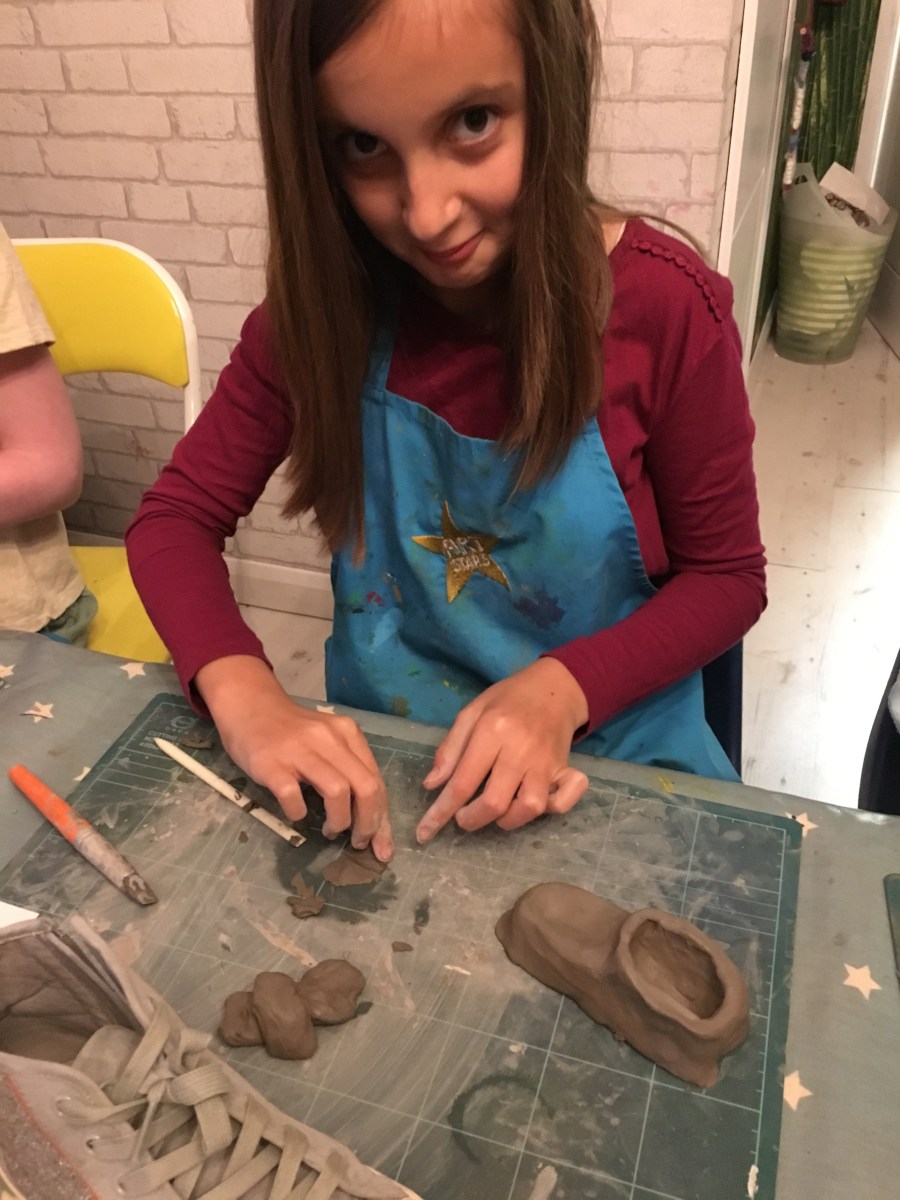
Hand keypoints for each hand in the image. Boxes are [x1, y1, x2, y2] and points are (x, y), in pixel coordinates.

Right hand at [196, 656, 392, 860]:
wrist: (249, 705)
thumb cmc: (290, 731)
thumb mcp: (326, 741)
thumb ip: (347, 769)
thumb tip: (369, 816)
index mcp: (347, 734)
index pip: (376, 780)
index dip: (382, 818)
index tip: (381, 845)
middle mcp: (329, 738)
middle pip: (366, 786)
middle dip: (368, 824)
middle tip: (359, 842)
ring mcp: (299, 750)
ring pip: (338, 791)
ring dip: (339, 821)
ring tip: (330, 830)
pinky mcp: (271, 763)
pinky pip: (293, 797)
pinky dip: (298, 813)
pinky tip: (296, 814)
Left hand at [416, 658, 589, 841]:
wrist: (554, 687)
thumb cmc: (508, 699)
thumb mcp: (471, 712)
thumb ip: (449, 749)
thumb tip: (431, 785)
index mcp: (492, 730)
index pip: (463, 782)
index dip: (441, 812)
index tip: (425, 832)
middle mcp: (521, 749)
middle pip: (495, 802)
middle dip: (471, 820)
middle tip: (463, 817)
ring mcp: (546, 762)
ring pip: (530, 808)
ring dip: (508, 820)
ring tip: (496, 812)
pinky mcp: (566, 769)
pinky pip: (563, 801)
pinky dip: (551, 810)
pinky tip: (537, 804)